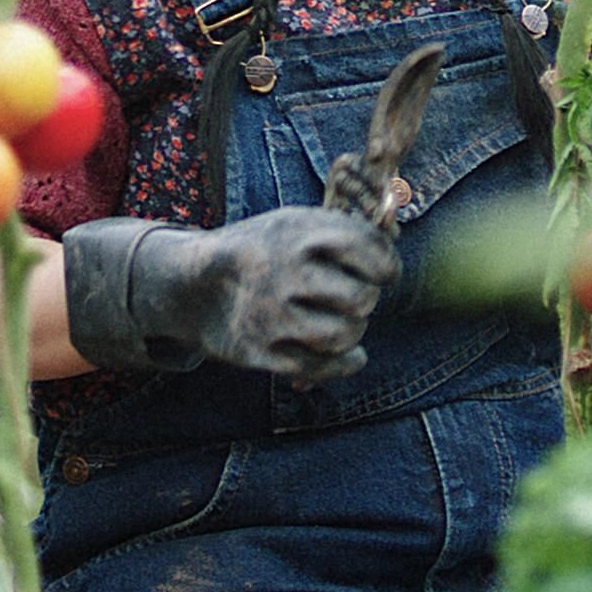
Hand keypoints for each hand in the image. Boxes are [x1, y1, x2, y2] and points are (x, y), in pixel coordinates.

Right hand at [59, 206, 400, 381]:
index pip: (369, 250)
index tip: (384, 273)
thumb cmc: (263, 252)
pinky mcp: (258, 351)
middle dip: (366, 301)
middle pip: (361, 298)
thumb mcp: (294, 224)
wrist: (195, 286)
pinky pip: (320, 367)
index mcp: (296, 233)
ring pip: (344, 335)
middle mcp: (282, 272)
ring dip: (353, 332)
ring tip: (342, 322)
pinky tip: (351, 354)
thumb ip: (344, 233)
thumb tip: (396, 256)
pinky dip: (345, 363)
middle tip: (354, 297)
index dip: (387, 266)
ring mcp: (269, 314)